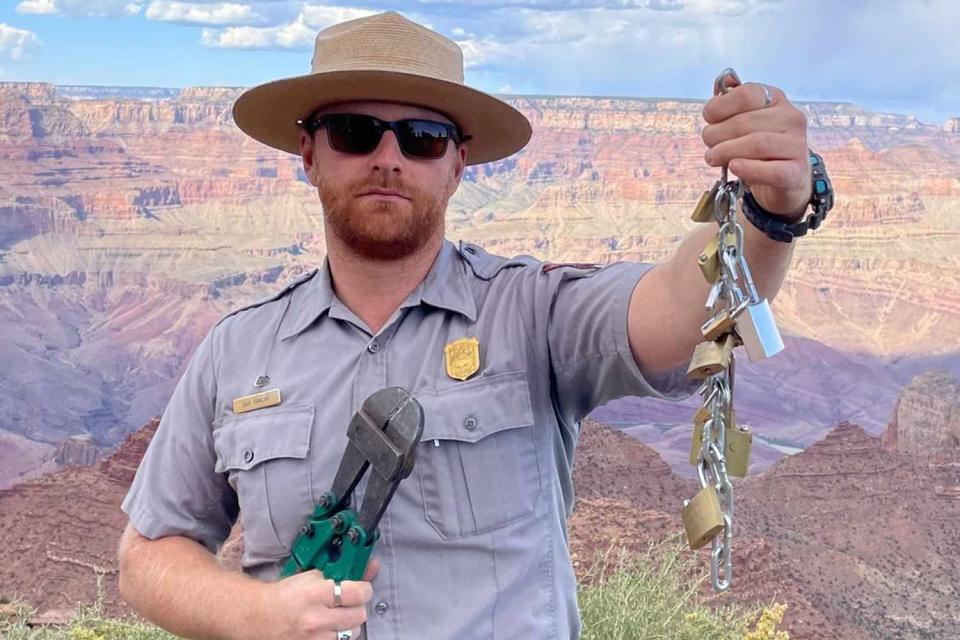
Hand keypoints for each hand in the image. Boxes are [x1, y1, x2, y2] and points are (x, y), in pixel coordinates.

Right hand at [257, 557, 380, 638]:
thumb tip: (372, 565)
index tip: (362, 588)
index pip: (358, 593)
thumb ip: (343, 572)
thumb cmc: (286, 594)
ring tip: (338, 616)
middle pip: (359, 615)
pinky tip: (330, 628)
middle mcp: (316, 619)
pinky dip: (338, 635)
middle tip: (349, 602)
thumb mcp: (312, 576)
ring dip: (349, 623)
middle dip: (357, 607)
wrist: (260, 616)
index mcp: (315, 594)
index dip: (364, 588)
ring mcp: (314, 638)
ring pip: (352, 633)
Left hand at [701, 82, 810, 218]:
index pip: (746, 94)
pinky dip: (748, 169)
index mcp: (776, 100)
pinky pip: (771, 170)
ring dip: (726, 152)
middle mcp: (791, 118)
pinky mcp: (795, 172)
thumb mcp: (746, 122)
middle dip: (717, 135)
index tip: (709, 119)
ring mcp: (796, 145)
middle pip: (744, 122)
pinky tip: (735, 167)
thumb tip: (724, 82)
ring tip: (713, 157)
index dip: (720, 107)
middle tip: (709, 145)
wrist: (784, 181)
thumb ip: (732, 103)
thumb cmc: (760, 149)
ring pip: (756, 144)